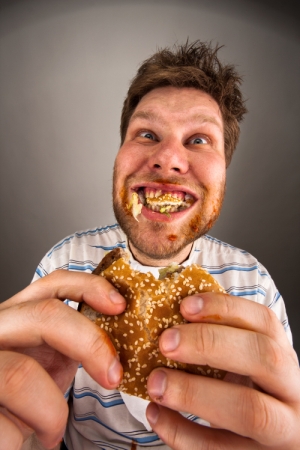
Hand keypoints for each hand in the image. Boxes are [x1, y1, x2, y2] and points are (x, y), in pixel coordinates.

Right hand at [0, 270, 125, 448]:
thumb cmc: (25, 399)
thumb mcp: (50, 359)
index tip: (119, 305)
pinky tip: (30, 441)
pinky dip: (27, 437)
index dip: (89, 286)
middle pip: (44, 315)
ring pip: (21, 374)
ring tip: (53, 430)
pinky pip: (2, 425)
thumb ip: (74, 339)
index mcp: (16, 317)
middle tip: (113, 376)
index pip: (52, 284)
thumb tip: (125, 333)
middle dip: (89, 344)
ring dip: (51, 411)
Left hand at [146, 293, 299, 448]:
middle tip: (165, 342)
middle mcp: (291, 390)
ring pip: (250, 411)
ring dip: (194, 393)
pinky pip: (220, 449)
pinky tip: (156, 414)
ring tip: (156, 383)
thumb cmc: (245, 391)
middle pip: (264, 358)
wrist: (267, 436)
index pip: (264, 322)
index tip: (185, 306)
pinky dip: (182, 432)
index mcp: (282, 356)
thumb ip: (218, 342)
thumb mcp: (241, 362)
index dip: (224, 309)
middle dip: (210, 344)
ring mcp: (282, 430)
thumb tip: (169, 320)